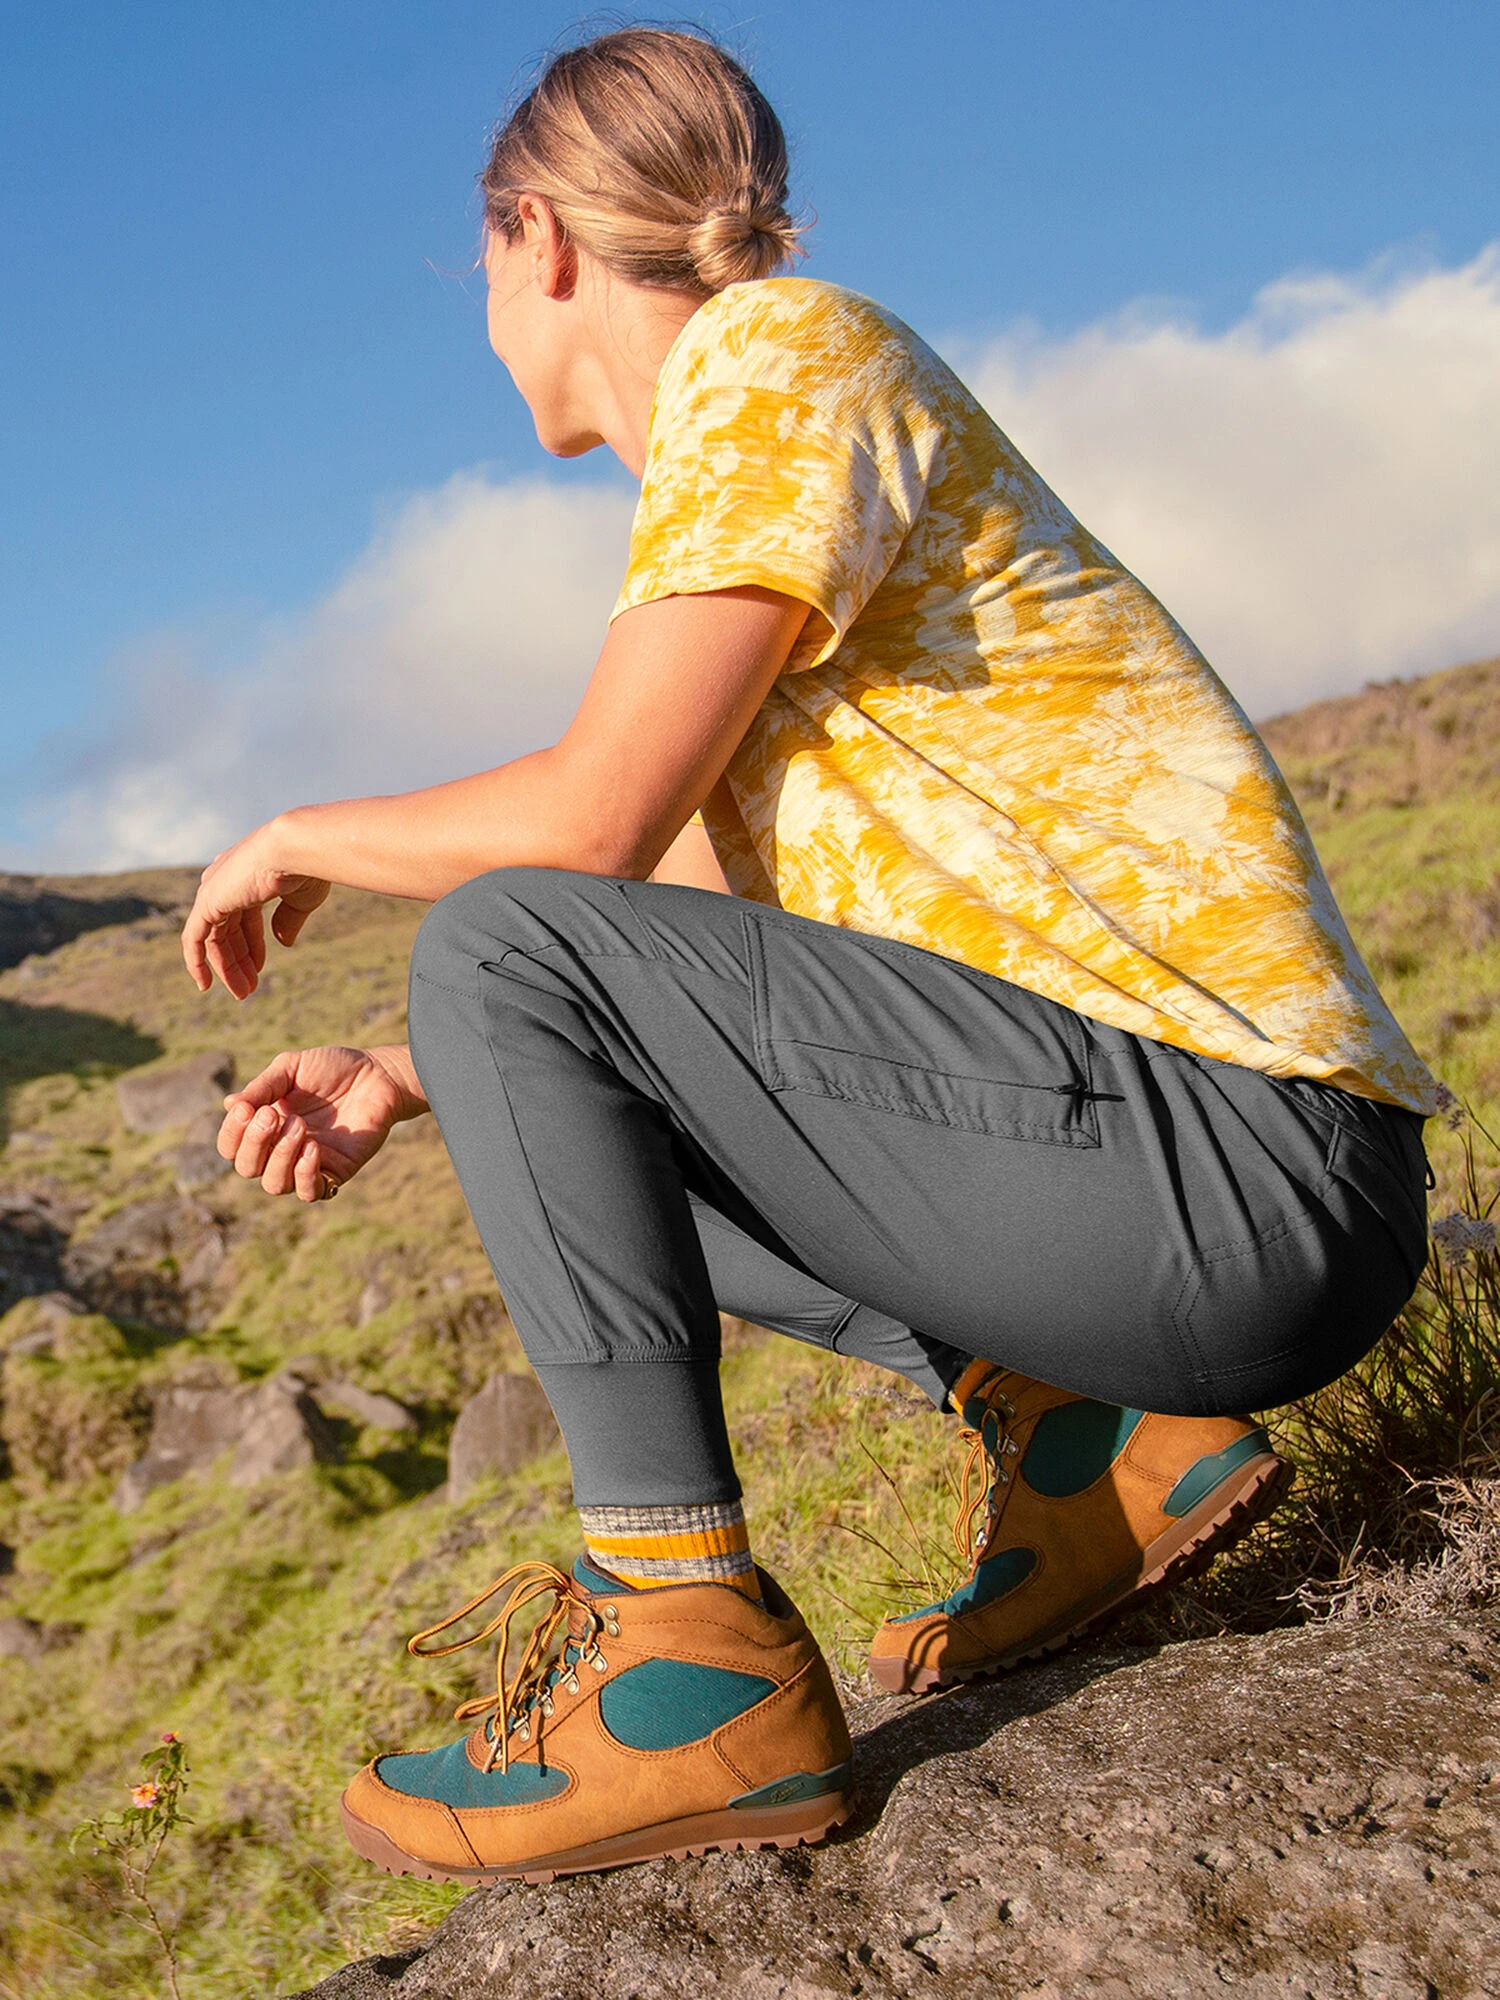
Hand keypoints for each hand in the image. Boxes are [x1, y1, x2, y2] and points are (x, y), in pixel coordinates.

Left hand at [182, 818, 329, 998]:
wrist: (295, 849)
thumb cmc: (306, 869)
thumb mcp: (300, 900)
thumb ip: (288, 920)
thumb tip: (283, 942)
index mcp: (248, 874)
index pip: (244, 915)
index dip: (252, 944)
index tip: (259, 968)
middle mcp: (226, 879)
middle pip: (227, 928)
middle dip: (238, 959)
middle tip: (248, 988)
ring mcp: (214, 890)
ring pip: (213, 937)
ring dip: (226, 967)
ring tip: (242, 992)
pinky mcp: (207, 902)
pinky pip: (194, 938)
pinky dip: (196, 961)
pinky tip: (204, 984)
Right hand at [217, 1046, 423, 1200]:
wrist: (378, 1075)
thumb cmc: (334, 1068)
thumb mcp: (291, 1068)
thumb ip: (262, 1087)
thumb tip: (229, 1104)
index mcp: (265, 1125)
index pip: (231, 1146)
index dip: (232, 1133)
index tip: (247, 1109)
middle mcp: (281, 1148)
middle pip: (247, 1168)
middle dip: (254, 1143)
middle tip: (273, 1115)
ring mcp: (307, 1163)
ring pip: (274, 1184)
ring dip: (281, 1156)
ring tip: (300, 1126)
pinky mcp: (335, 1172)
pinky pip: (310, 1192)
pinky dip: (305, 1175)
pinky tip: (314, 1148)